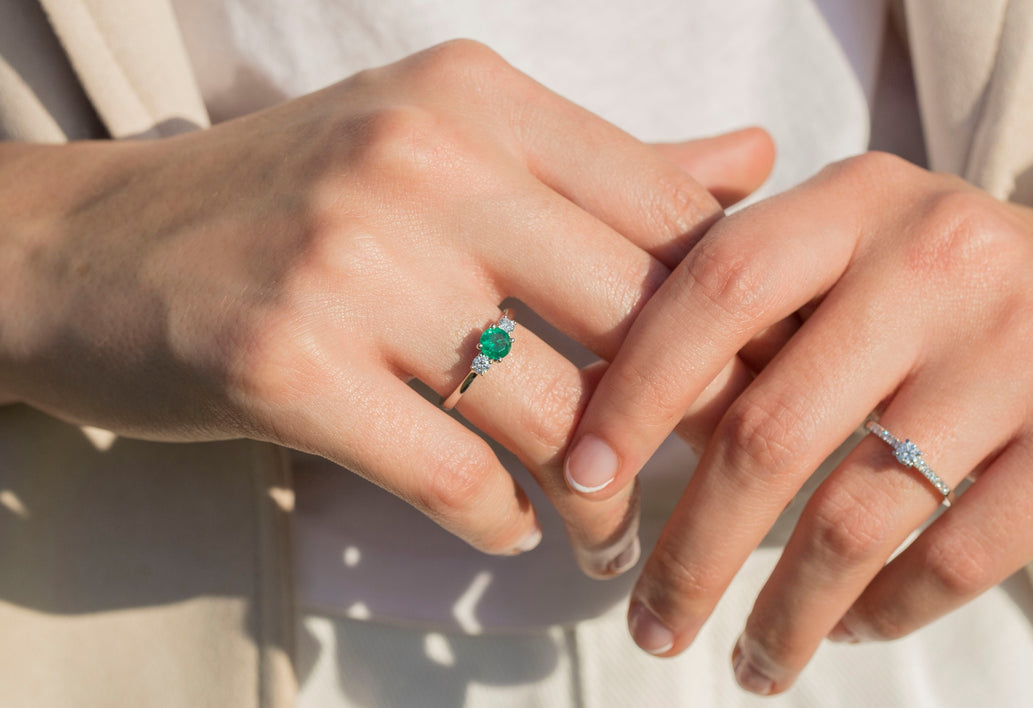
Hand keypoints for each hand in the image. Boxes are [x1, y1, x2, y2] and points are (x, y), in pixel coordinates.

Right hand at [0, 39, 773, 573]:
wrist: (96, 247)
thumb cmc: (296, 197)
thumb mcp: (448, 142)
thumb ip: (605, 166)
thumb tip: (754, 159)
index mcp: (479, 98)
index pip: (668, 211)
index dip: (734, 314)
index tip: (756, 382)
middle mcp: (421, 161)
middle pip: (634, 315)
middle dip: (689, 420)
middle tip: (708, 476)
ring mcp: (350, 260)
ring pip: (554, 413)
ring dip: (602, 501)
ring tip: (610, 534)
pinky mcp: (285, 362)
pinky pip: (454, 474)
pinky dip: (501, 521)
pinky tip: (512, 527)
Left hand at [566, 150, 1032, 690]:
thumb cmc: (955, 287)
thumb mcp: (859, 243)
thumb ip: (751, 298)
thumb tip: (601, 409)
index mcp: (858, 199)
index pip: (715, 290)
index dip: (633, 391)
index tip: (582, 480)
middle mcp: (941, 255)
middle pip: (769, 430)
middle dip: (693, 551)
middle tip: (653, 623)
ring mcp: (1027, 341)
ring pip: (857, 517)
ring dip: (784, 614)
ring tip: (749, 662)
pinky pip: (956, 558)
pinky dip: (884, 611)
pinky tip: (851, 626)